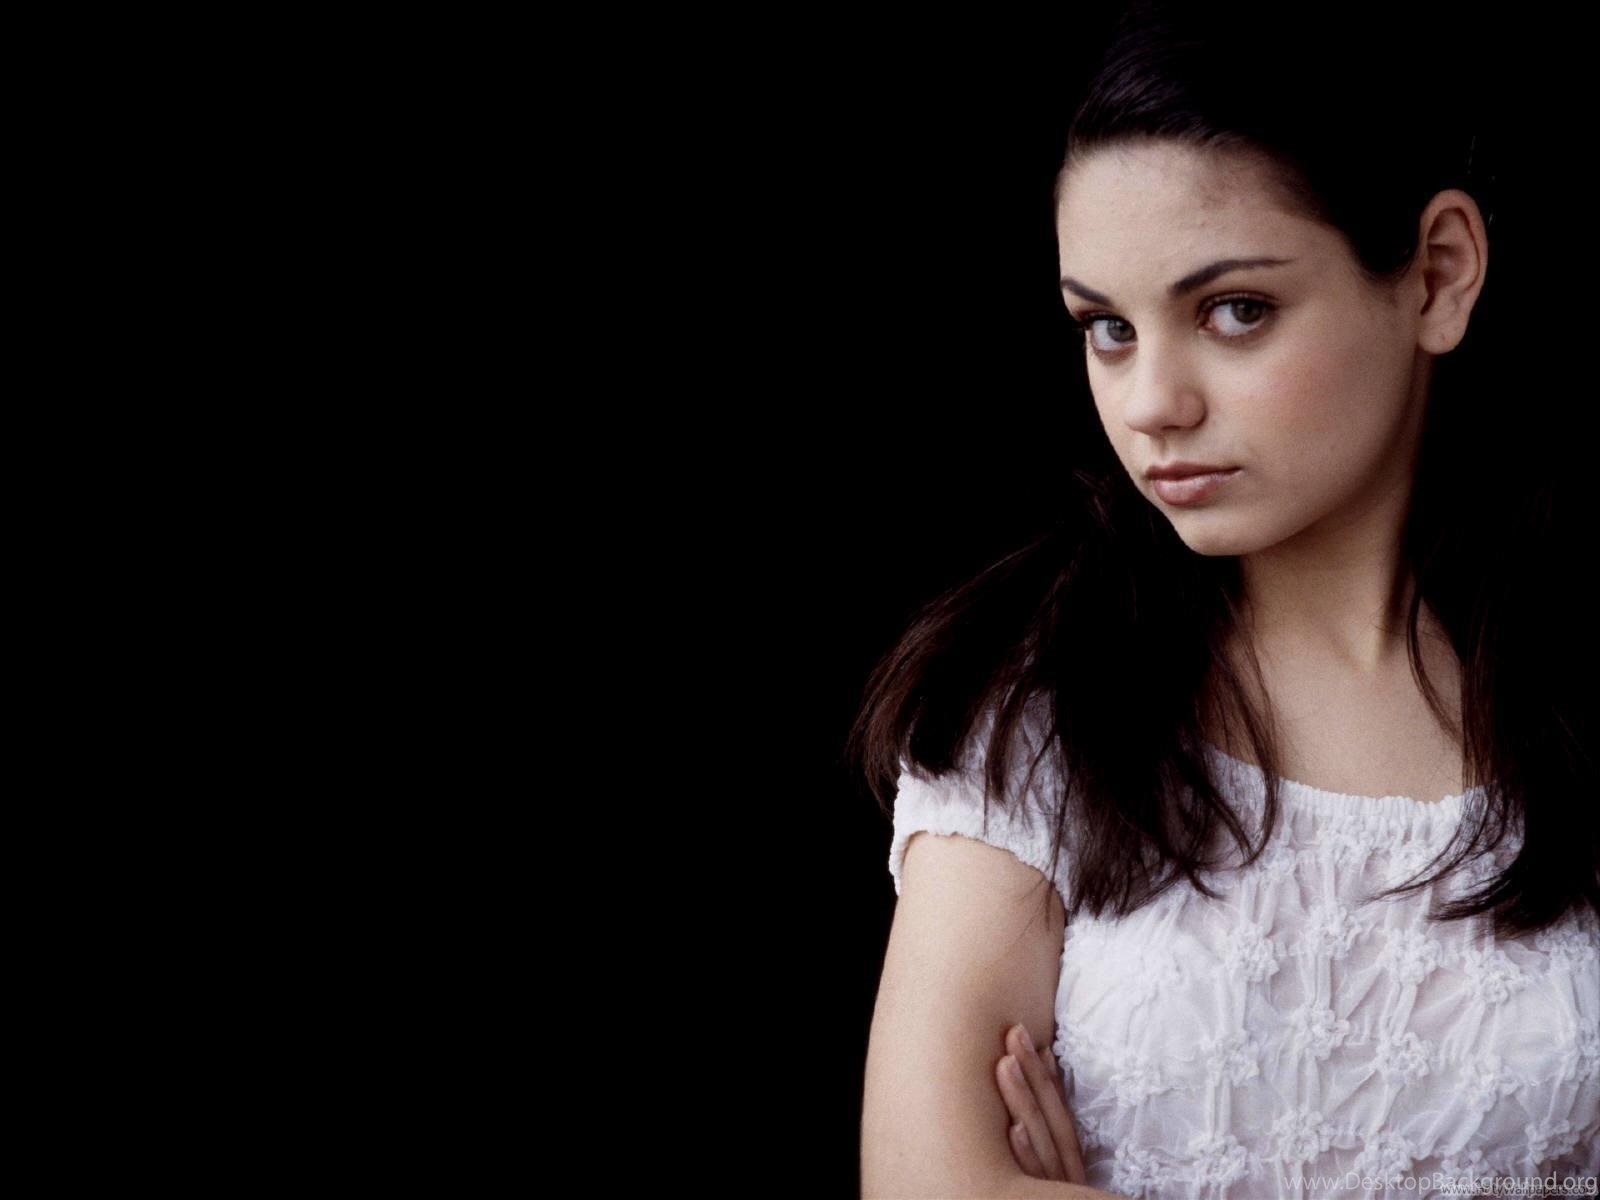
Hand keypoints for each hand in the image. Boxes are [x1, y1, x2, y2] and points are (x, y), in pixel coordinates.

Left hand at [995, 1023, 1086, 1184]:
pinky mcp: (1037, 1199)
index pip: (1060, 1114)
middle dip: (1033, 1074)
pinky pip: (1031, 1180)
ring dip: (1023, 1100)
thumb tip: (1037, 1085)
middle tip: (1014, 1032)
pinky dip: (1025, 1155)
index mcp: (1067, 1163)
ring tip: (1005, 1063)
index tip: (1039, 1042)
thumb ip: (1047, 1139)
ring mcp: (1050, 1188)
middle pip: (1050, 1118)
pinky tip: (1013, 1129)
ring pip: (1041, 1141)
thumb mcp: (1053, 1170)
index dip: (1049, 1078)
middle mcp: (1063, 1173)